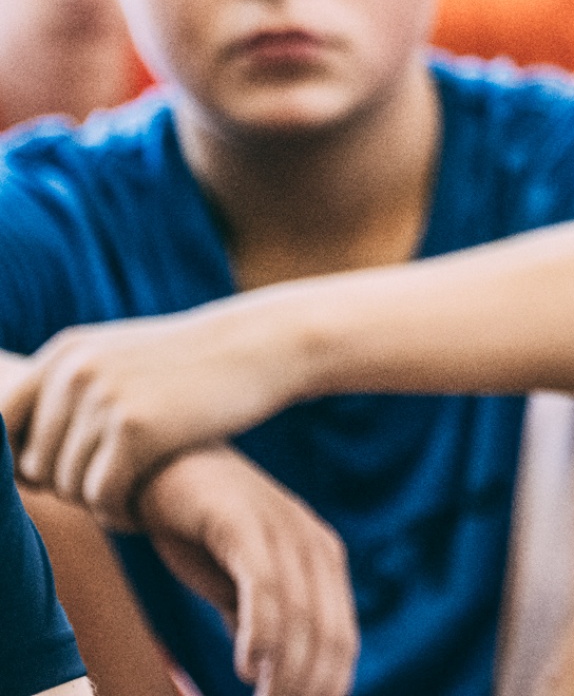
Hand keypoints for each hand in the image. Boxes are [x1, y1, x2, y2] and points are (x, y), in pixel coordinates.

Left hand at [4, 307, 304, 525]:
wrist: (263, 345)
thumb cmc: (195, 364)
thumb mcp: (122, 359)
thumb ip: (69, 393)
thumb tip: (14, 464)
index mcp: (64, 353)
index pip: (0, 423)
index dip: (21, 461)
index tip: (56, 477)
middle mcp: (74, 373)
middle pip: (36, 464)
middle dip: (71, 486)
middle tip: (113, 489)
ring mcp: (104, 399)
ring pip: (69, 485)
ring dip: (98, 502)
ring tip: (133, 496)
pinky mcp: (138, 430)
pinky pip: (102, 497)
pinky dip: (119, 513)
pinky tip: (143, 508)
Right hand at [136, 446, 356, 695]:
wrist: (151, 468)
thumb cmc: (195, 528)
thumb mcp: (235, 583)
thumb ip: (258, 619)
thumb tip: (267, 670)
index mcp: (322, 559)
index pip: (342, 637)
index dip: (329, 685)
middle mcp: (313, 544)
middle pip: (328, 634)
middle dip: (307, 687)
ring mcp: (283, 529)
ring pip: (300, 617)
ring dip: (285, 673)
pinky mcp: (245, 522)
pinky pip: (265, 586)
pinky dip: (263, 633)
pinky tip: (249, 666)